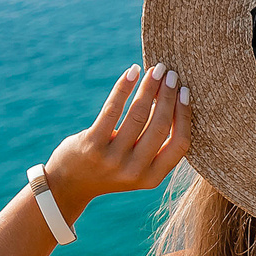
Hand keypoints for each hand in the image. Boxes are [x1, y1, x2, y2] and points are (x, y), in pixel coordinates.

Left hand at [44, 63, 189, 203]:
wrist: (70, 185)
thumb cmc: (110, 169)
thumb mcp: (138, 169)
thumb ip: (155, 148)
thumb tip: (173, 103)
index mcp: (152, 178)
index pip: (179, 144)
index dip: (184, 115)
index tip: (185, 92)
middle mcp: (134, 171)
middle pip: (159, 126)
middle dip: (167, 96)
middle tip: (171, 74)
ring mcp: (112, 159)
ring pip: (138, 115)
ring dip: (149, 88)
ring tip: (154, 70)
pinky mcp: (92, 145)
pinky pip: (112, 110)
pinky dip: (124, 88)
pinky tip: (132, 72)